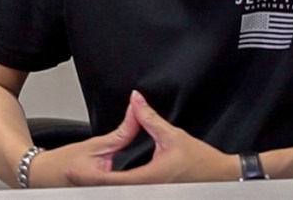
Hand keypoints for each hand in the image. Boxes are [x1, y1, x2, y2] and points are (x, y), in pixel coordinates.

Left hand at [64, 90, 238, 185]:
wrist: (220, 175)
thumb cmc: (200, 160)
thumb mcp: (172, 136)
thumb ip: (149, 119)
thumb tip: (136, 101)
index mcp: (148, 178)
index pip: (111, 181)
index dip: (89, 176)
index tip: (73, 170)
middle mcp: (148, 190)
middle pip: (113, 190)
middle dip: (92, 183)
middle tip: (73, 174)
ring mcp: (153, 193)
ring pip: (122, 192)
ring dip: (105, 186)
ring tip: (85, 177)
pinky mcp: (157, 193)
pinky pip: (133, 192)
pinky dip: (120, 187)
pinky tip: (113, 180)